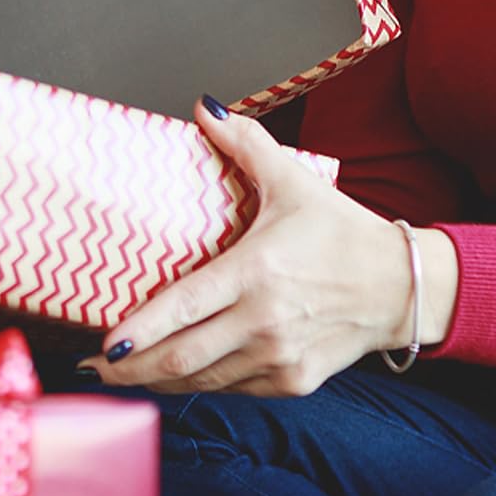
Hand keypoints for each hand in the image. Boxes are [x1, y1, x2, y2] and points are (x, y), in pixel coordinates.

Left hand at [77, 99, 440, 397]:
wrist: (402, 286)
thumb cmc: (341, 231)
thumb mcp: (293, 180)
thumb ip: (245, 143)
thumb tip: (203, 107)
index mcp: (256, 271)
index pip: (183, 306)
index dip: (139, 331)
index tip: (103, 341)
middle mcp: (264, 322)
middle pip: (181, 357)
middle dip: (130, 367)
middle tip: (93, 365)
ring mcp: (279, 358)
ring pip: (203, 381)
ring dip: (156, 382)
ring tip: (120, 374)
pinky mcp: (293, 381)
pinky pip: (232, 389)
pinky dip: (198, 385)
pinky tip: (172, 378)